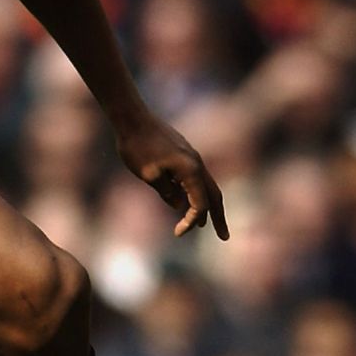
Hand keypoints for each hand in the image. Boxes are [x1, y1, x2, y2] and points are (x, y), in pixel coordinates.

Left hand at [116, 113, 228, 239]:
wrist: (131, 117)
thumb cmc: (137, 146)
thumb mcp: (149, 175)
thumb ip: (167, 192)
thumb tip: (179, 206)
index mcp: (191, 170)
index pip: (200, 204)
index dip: (191, 221)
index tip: (177, 233)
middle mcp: (196, 163)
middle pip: (214, 195)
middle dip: (218, 217)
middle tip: (224, 238)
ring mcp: (191, 157)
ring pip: (206, 185)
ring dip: (207, 205)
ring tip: (204, 224)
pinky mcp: (183, 153)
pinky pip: (194, 177)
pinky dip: (195, 192)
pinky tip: (185, 201)